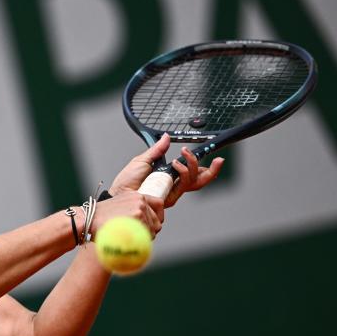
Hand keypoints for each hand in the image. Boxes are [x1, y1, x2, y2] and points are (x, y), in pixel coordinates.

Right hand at [90, 190, 163, 238]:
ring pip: (153, 230)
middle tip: (136, 238)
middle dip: (150, 231)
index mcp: (135, 195)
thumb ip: (133, 212)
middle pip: (157, 221)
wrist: (88, 220)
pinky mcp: (137, 216)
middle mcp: (140, 199)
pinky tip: (130, 242)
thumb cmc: (100, 219)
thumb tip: (148, 226)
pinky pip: (147, 235)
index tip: (152, 227)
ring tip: (130, 240)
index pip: (159, 204)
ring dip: (144, 238)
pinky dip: (141, 242)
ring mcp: (139, 207)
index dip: (158, 218)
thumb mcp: (119, 208)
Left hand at [108, 134, 224, 207]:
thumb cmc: (127, 182)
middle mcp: (173, 187)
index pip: (193, 175)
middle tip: (217, 159)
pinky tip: (176, 164)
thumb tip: (166, 137)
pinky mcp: (168, 198)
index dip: (206, 169)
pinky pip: (182, 186)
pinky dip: (182, 173)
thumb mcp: (143, 160)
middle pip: (199, 182)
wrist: (119, 194)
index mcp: (169, 178)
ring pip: (193, 182)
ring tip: (182, 155)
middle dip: (211, 171)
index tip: (217, 158)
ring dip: (192, 165)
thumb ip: (157, 150)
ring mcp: (171, 194)